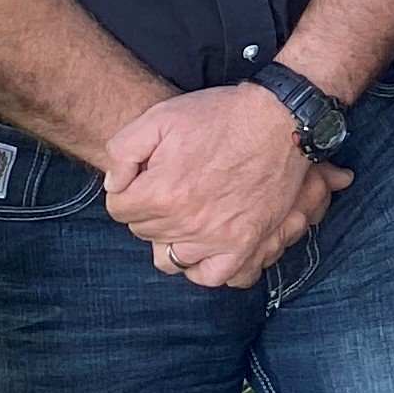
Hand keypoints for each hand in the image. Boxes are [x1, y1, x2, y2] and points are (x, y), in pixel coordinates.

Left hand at [103, 80, 347, 290]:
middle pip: (143, 232)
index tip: (146, 174)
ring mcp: (218, 238)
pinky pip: (213, 276)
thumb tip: (114, 185)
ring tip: (183, 214)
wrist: (279, 120)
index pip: (118, 209)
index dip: (128, 188)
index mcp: (162, 192)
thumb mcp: (160, 116)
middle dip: (149, 209)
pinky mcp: (245, 244)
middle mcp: (187, 223)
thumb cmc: (220, 116)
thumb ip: (123, 151)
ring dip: (170, 237)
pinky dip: (203, 266)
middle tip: (171, 184)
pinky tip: (202, 246)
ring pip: (170, 258)